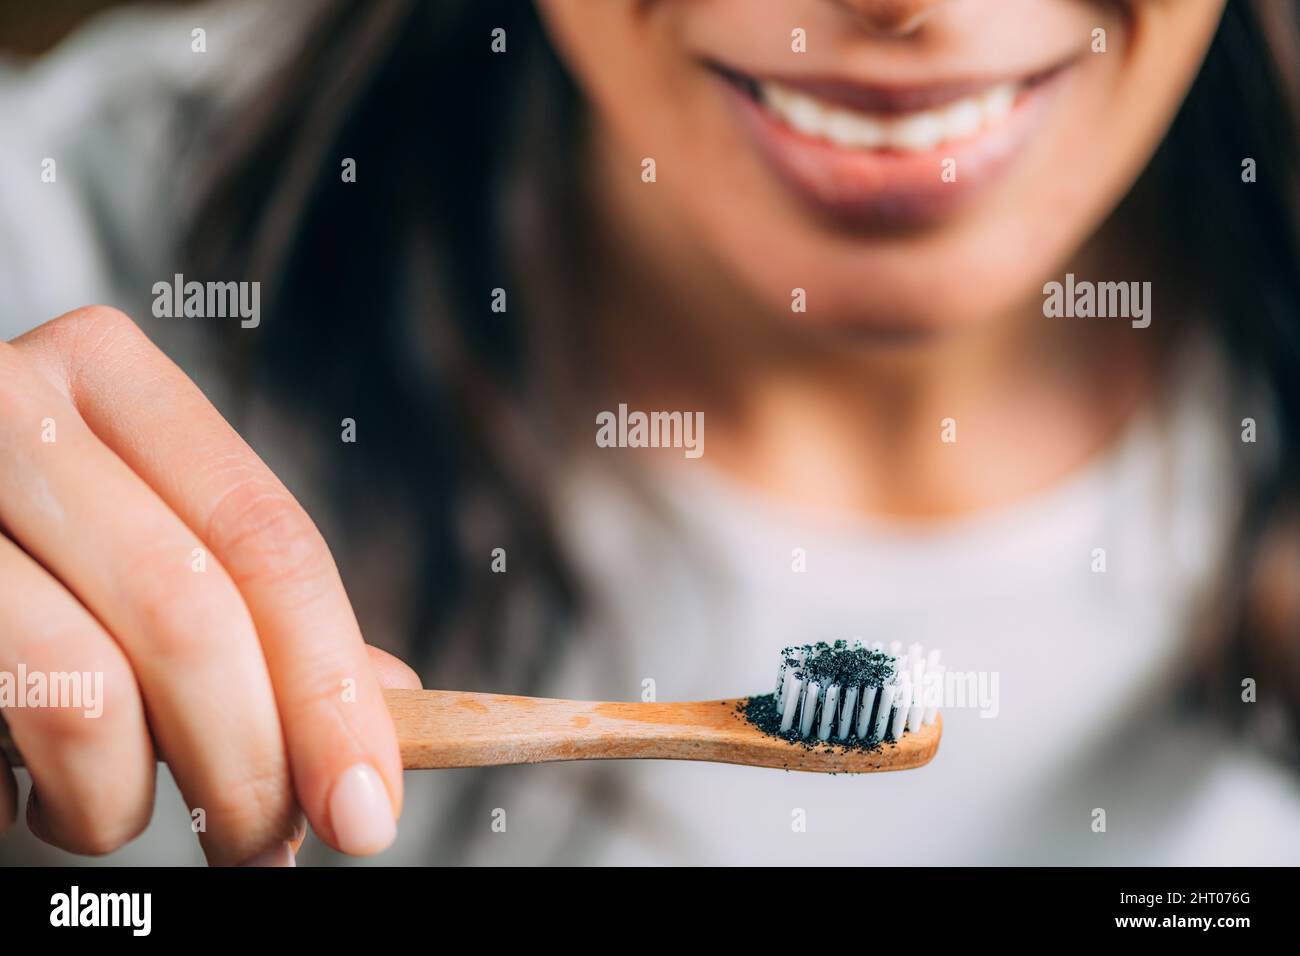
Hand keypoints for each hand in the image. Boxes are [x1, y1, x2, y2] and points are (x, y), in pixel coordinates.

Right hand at [0, 305, 412, 864]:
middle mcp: (7, 408)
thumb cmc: (20, 560)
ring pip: (80, 688)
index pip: (267, 542)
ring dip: (124, 800)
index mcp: (109, 381)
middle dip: (251, 763)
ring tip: (106, 816)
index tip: (368, 809)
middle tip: (267, 850)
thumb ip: (257, 611)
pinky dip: (21, 796)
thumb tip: (391, 705)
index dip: (331, 690)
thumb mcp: (141, 547)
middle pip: (191, 614)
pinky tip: (15, 785)